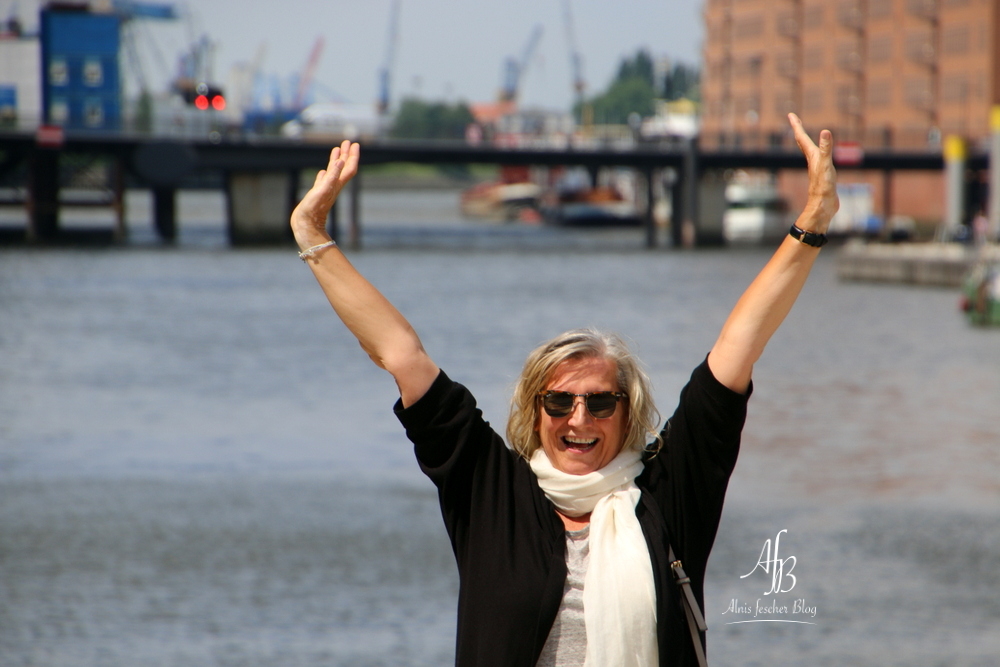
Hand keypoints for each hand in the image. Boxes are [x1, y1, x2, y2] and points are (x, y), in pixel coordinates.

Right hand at [290, 140, 360, 246]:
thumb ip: (332, 176)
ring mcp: (325, 190)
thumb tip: (341, 161)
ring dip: (336, 161)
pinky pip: (323, 182)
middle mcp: (333, 186)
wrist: (306, 226)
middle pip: (343, 168)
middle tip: (347, 142)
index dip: (352, 156)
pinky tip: (323, 172)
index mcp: (336, 184)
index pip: (348, 167)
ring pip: (333, 173)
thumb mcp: (323, 190)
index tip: (355, 144)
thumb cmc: (313, 210)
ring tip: (337, 149)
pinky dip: (325, 174)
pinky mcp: (317, 195)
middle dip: (346, 154)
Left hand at [788, 113, 838, 229]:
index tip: (791, 114)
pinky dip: (818, 153)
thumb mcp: (825, 164)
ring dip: (806, 141)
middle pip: (803, 142)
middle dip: (799, 130)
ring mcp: (817, 168)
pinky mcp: (822, 174)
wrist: (823, 206)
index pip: (802, 137)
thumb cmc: (823, 186)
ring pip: (809, 151)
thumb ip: (825, 148)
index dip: (797, 125)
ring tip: (803, 135)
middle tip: (794, 119)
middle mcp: (812, 160)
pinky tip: (819, 156)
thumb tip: (825, 131)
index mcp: (812, 156)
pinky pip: (818, 159)